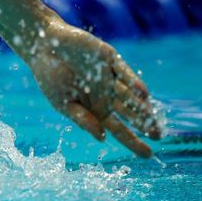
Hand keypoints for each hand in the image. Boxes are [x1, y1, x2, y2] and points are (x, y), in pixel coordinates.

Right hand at [25, 21, 161, 157]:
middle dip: (144, 124)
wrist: (43, 45)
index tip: (147, 154)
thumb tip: (102, 138)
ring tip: (152, 119)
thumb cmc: (49, 76)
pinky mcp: (108, 59)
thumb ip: (82, 119)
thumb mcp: (63, 103)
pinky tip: (143, 93)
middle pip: (129, 113)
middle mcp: (105, 94)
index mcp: (94, 108)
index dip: (132, 141)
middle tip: (158, 136)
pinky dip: (133, 82)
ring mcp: (109, 77)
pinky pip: (123, 72)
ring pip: (130, 94)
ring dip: (141, 107)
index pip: (118, 128)